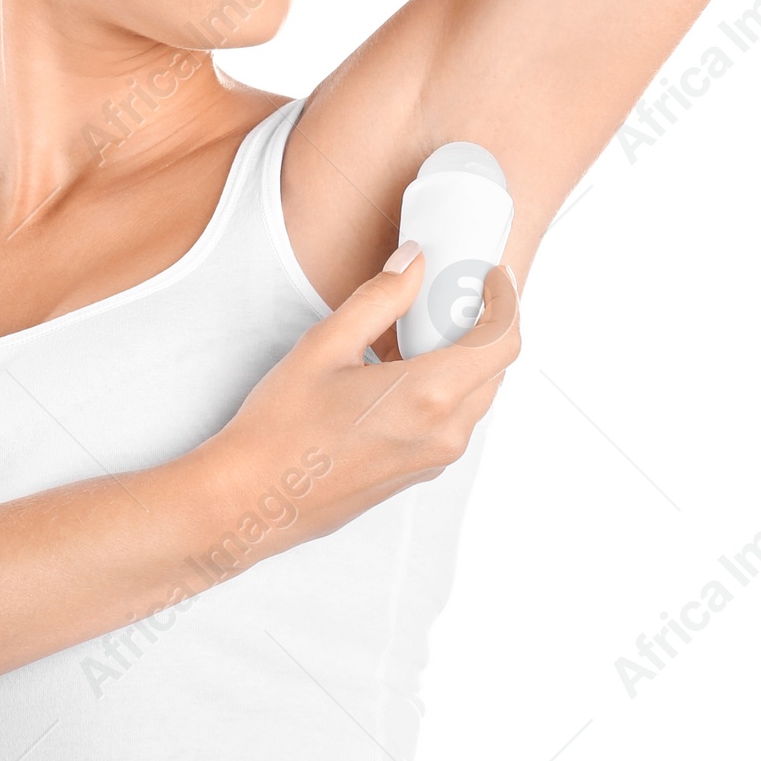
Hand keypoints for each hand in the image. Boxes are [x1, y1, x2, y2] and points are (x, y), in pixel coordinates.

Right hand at [194, 252, 521, 557]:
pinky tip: (397, 370)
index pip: (502, 342)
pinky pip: (451, 420)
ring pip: (474, 396)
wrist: (254, 499)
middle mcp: (444, 433)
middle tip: (451, 293)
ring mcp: (434, 458)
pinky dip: (443, 387)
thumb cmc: (281, 427)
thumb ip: (380, 297)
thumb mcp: (325, 345)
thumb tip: (414, 261)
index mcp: (428, 395)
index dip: (506, 302)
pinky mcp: (418, 472)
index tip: (490, 276)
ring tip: (416, 329)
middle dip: (484, 326)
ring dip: (462, 358)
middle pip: (494, 369)